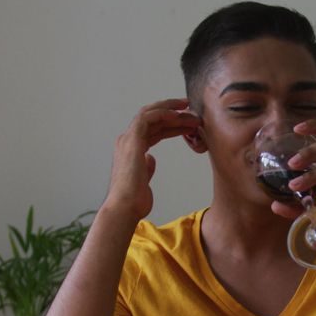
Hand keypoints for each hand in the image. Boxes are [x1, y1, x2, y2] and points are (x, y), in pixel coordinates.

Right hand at [104, 99, 200, 219]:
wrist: (125, 207)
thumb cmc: (134, 200)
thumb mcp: (144, 179)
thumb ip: (147, 167)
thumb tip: (151, 159)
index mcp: (131, 150)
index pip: (153, 130)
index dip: (171, 124)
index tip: (188, 123)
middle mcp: (127, 141)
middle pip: (152, 119)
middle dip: (171, 112)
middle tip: (190, 107)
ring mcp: (128, 139)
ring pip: (149, 114)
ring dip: (169, 109)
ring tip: (188, 108)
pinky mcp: (131, 140)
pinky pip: (147, 118)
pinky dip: (162, 113)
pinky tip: (177, 115)